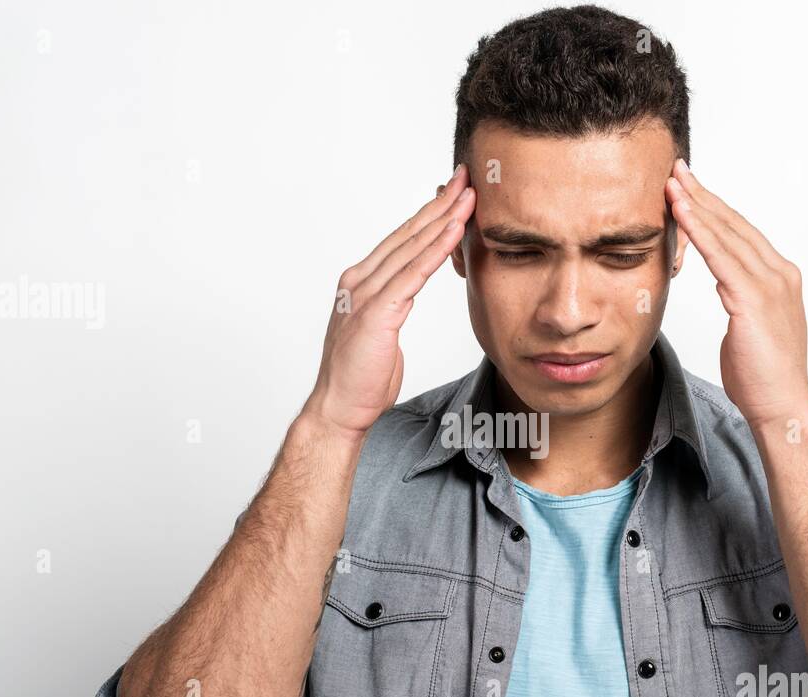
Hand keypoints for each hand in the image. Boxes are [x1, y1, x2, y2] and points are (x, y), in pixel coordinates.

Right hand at [304, 165, 475, 439]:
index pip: (401, 241)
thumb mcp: (382, 332)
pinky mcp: (377, 312)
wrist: (339, 409)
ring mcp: (366, 294)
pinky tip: (454, 230)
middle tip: (466, 176)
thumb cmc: (361, 378)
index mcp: (361, 284)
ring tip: (469, 195)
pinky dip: (436, 249)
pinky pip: (413, 274)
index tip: (453, 193)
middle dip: (439, 203)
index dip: (428, 214)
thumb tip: (406, 296)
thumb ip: (393, 307)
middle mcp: (360, 281)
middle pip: (407, 234)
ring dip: (443, 218)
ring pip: (412, 248)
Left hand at [665, 158, 807, 430]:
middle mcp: (779, 274)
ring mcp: (769, 285)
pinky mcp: (753, 301)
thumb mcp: (748, 327)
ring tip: (673, 184)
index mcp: (779, 278)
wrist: (781, 406)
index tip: (691, 187)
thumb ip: (739, 300)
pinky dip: (701, 233)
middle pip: (735, 224)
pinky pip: (721, 259)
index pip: (742, 233)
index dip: (715, 207)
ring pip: (727, 235)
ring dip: (698, 206)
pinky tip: (683, 215)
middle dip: (704, 195)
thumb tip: (725, 287)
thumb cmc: (763, 376)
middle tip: (678, 169)